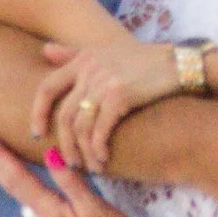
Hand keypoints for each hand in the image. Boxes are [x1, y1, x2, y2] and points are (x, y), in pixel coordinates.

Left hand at [0, 127, 137, 216]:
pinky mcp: (59, 215)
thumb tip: (51, 154)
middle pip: (9, 183)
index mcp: (49, 210)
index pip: (16, 177)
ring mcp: (50, 215)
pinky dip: (16, 176)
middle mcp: (44, 213)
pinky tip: (17, 171)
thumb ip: (72, 182)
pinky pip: (30, 190)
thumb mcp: (95, 208)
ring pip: (17, 187)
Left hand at [32, 40, 180, 169]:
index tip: (37, 134)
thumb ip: (73, 54)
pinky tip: (103, 158)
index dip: (38, 113)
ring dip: (83, 151)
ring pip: (80, 126)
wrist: (180, 63)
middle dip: (64, 143)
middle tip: (70, 161)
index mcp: (83, 59)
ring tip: (90, 165)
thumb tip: (44, 50)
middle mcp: (89, 68)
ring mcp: (104, 81)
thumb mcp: (106, 51)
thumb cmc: (145, 61)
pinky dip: (98, 148)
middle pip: (64, 114)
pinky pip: (100, 130)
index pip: (46, 88)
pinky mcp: (120, 95)